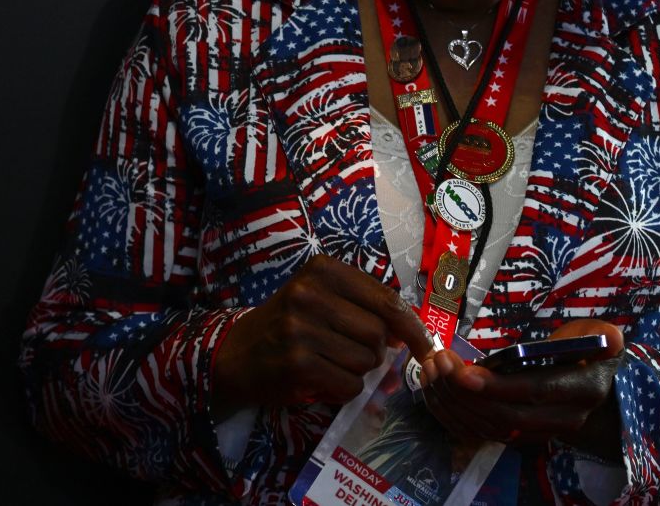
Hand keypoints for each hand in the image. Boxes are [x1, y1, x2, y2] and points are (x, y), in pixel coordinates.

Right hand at [211, 255, 436, 412]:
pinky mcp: (298, 363)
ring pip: (366, 361)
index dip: (411, 327)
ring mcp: (302, 329)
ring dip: (357, 371)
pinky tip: (321, 379)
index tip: (424, 346)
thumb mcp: (319, 299)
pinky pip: (349, 384)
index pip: (386, 299)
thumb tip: (409, 335)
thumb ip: (363, 307)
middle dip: (375, 351)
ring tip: (329, 362)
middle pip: (379, 333)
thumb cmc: (287, 324)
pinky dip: (344, 389)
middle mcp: (310, 294)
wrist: (235, 354)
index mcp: (323, 270)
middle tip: (349, 352)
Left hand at [423, 319, 623, 453]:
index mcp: (582, 390)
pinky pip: (482, 433)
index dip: (499, 386)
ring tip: (431, 370)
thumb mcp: (603, 338)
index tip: (466, 372)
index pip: (536, 392)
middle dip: (466, 392)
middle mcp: (561, 419)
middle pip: (506, 414)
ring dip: (454, 402)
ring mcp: (539, 432)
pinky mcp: (519, 437)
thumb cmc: (590, 353)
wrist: (596, 390)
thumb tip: (609, 338)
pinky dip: (454, 413)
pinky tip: (437, 389)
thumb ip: (604, 336)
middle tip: (439, 364)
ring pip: (489, 426)